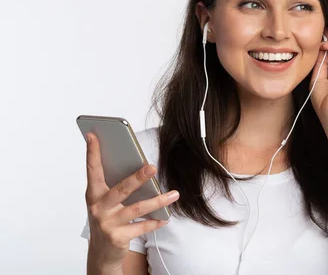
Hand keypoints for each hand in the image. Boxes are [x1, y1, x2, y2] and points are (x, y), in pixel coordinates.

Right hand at [84, 132, 179, 267]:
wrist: (102, 253)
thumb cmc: (107, 219)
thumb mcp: (105, 202)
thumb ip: (116, 184)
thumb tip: (139, 164)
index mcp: (93, 194)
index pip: (92, 170)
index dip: (92, 153)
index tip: (94, 135)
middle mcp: (98, 208)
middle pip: (121, 189)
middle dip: (137, 178)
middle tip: (152, 167)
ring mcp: (108, 223)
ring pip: (137, 208)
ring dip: (158, 201)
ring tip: (174, 194)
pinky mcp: (118, 237)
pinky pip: (142, 226)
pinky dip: (156, 221)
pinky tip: (166, 216)